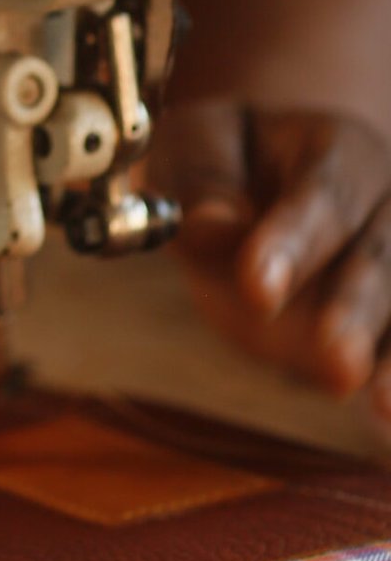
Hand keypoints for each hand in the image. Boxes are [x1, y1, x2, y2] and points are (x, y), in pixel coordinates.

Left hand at [152, 101, 390, 419]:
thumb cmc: (219, 167)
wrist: (254, 186)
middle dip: (356, 306)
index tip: (257, 288)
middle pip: (380, 251)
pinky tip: (387, 414)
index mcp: (333, 146)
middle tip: (334, 354)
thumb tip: (216, 224)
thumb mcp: (190, 152)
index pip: (321, 192)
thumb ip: (199, 185)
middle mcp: (387, 195)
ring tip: (381, 402)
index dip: (293, 241)